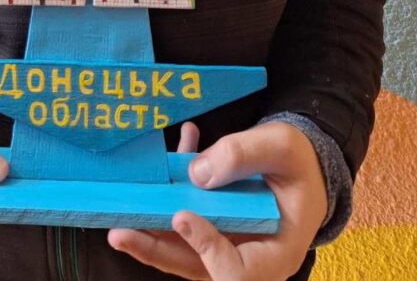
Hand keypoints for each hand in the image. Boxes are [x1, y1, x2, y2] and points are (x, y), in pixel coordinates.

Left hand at [108, 120, 327, 280]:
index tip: (182, 216)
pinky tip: (167, 153)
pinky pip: (181, 219)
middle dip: (156, 249)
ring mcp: (225, 244)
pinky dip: (168, 192)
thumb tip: (197, 174)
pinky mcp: (209, 226)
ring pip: (181, 248)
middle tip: (120, 232)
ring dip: (148, 231)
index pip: (238, 272)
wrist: (300, 164)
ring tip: (117, 216)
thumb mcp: (282, 148)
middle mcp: (248, 257)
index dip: (205, 248)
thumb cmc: (299, 162)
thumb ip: (244, 155)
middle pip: (196, 266)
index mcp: (277, 252)